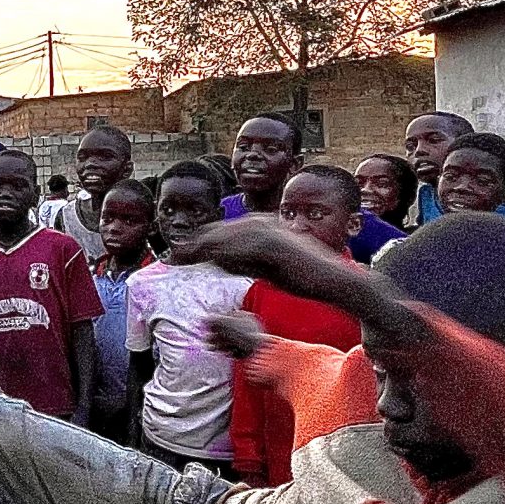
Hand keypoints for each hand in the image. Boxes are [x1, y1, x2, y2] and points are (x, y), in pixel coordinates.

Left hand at [189, 219, 371, 305]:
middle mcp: (264, 224)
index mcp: (261, 228)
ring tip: (184, 257)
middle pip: (221, 232)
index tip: (179, 255)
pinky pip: (244, 248)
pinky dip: (226, 254)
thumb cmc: (302, 277)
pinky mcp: (276, 242)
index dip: (200, 244)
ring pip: (228, 238)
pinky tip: (211, 262)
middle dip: (196, 245)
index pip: (223, 234)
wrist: (332, 279)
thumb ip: (243, 262)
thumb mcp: (265, 269)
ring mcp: (271, 230)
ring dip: (204, 247)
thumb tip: (217, 260)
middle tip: (173, 256)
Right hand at [206, 310, 268, 360]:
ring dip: (217, 341)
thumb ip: (214, 320)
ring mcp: (247, 340)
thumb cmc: (244, 335)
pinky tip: (218, 350)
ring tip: (208, 345)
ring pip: (228, 339)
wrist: (257, 352)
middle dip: (214, 333)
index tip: (206, 324)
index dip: (215, 320)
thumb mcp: (227, 324)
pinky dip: (224, 349)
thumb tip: (204, 319)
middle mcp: (247, 327)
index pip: (227, 316)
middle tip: (205, 336)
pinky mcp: (245, 351)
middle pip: (227, 329)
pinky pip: (232, 348)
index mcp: (245, 316)